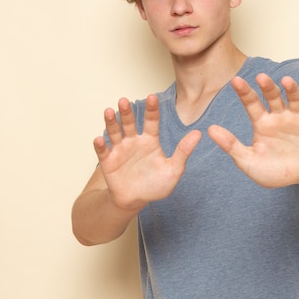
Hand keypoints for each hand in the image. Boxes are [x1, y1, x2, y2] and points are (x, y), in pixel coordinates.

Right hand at [94, 94, 201, 210]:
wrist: (137, 201)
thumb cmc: (156, 185)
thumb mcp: (173, 169)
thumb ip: (183, 151)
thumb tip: (198, 134)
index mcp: (150, 140)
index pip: (151, 121)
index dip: (151, 109)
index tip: (152, 97)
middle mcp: (134, 141)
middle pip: (129, 123)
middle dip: (127, 111)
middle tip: (124, 100)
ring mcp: (120, 150)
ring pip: (114, 132)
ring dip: (111, 122)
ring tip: (109, 112)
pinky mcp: (108, 162)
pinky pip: (103, 152)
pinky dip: (100, 145)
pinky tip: (100, 139)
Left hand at [208, 74, 298, 187]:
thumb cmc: (275, 170)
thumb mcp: (249, 161)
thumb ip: (230, 146)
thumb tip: (209, 130)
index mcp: (262, 123)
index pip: (251, 103)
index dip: (244, 92)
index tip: (235, 80)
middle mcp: (279, 116)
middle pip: (272, 96)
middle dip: (267, 86)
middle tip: (261, 77)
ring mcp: (297, 118)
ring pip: (293, 98)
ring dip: (291, 88)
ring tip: (286, 81)